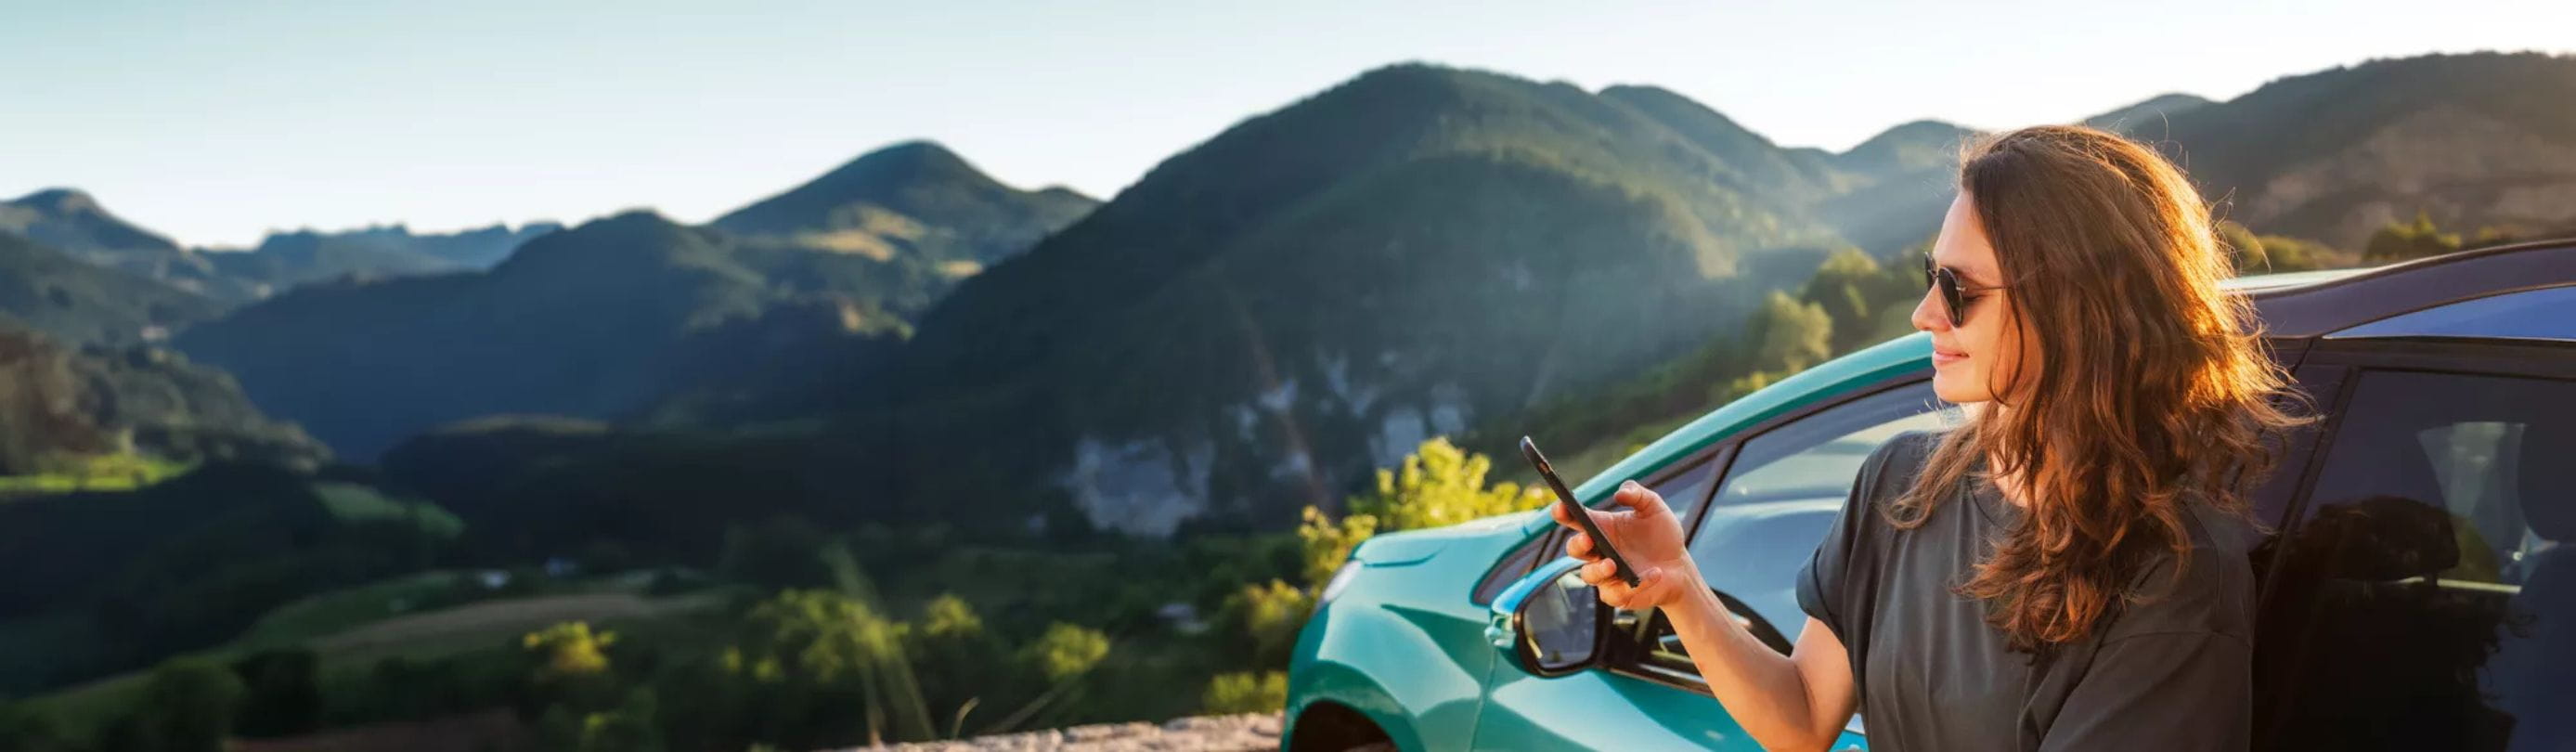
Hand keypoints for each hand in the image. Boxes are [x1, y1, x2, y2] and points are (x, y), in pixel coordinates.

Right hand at [1550, 479, 1694, 609]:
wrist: (1680, 566)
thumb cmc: (1662, 535)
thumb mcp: (1654, 508)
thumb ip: (1637, 494)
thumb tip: (1619, 494)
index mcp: (1602, 527)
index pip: (1574, 519)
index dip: (1563, 513)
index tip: (1561, 507)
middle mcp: (1599, 551)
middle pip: (1574, 549)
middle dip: (1577, 544)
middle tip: (1588, 538)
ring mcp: (1606, 574)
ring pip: (1588, 575)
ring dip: (1598, 570)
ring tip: (1612, 564)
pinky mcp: (1618, 594)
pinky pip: (1616, 593)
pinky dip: (1633, 585)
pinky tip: (1653, 574)